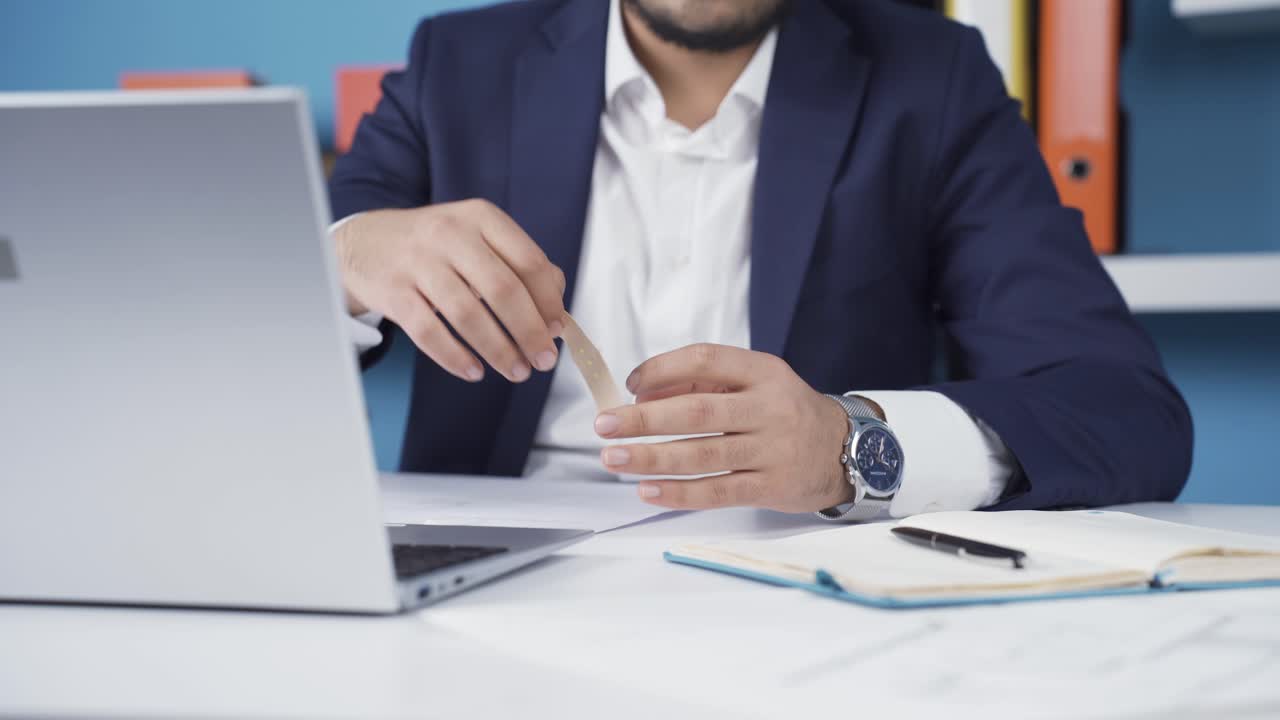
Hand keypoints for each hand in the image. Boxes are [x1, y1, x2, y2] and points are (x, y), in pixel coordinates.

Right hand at [335, 200, 565, 382]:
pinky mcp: (392, 291)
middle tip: (543, 360)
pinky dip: (455, 357)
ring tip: (516, 371)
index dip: (549, 301)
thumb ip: (520, 265)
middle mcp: (450, 233)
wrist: (365, 243)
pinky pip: (428, 332)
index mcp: (481, 218)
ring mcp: (417, 261)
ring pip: (467, 314)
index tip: (558, 330)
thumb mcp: (479, 238)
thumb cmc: (436, 247)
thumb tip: (556, 310)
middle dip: (529, 332)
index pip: (529, 261)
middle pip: (502, 289)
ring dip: (498, 350)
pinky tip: (474, 371)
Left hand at [593, 344, 854, 512]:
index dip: (662, 368)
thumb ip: (703, 382)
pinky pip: (719, 491)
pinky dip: (680, 493)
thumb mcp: (756, 383)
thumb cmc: (784, 413)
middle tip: (604, 425)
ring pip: (704, 455)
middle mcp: (770, 408)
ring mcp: (773, 450)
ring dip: (653, 457)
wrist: (846, 450)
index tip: (630, 384)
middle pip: (699, 411)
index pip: (707, 359)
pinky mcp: (772, 487)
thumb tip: (641, 393)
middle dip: (645, 419)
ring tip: (614, 458)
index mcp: (763, 372)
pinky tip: (647, 490)